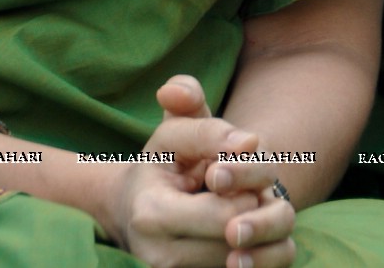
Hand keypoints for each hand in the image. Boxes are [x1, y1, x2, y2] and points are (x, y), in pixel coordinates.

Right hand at [98, 76, 295, 267]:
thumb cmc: (157, 167)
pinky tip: (237, 238)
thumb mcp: (172, 137)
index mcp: (152, 214)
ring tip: (240, 215)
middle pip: (236, 246)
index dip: (245, 192)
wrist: (129, 210)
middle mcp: (160, 258)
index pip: (224, 215)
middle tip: (247, 197)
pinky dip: (249, 258)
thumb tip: (250, 143)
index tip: (240, 179)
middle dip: (253, 216)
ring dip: (254, 239)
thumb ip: (206, 130)